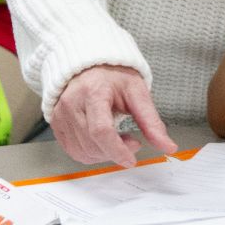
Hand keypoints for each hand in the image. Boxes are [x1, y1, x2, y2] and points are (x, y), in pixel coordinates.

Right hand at [50, 64, 176, 165]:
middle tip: (131, 142)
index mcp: (93, 92)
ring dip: (104, 154)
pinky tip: (102, 142)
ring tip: (117, 139)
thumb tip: (168, 146)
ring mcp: (61, 115)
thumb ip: (151, 121)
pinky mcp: (56, 123)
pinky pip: (73, 151)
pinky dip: (91, 154)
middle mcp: (72, 103)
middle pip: (92, 144)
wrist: (89, 65)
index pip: (101, 130)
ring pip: (82, 152)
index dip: (117, 150)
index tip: (132, 159)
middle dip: (115, 152)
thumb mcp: (137, 92)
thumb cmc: (112, 75)